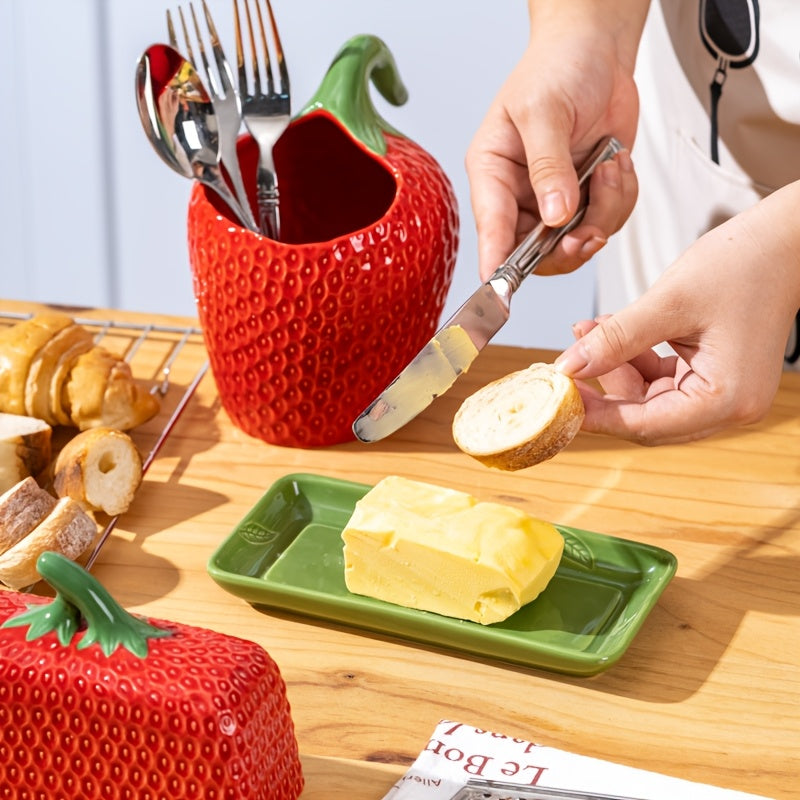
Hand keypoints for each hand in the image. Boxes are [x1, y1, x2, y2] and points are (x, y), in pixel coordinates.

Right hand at [466, 3, 643, 278]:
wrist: (597, 50)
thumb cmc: (557, 68)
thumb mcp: (544, 110)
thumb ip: (548, 166)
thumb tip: (554, 216)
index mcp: (493, 173)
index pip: (491, 228)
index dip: (496, 261)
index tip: (500, 289)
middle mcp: (520, 195)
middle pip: (534, 253)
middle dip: (567, 247)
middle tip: (587, 232)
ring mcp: (555, 200)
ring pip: (575, 243)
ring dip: (602, 213)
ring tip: (608, 168)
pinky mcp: (586, 198)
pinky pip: (606, 223)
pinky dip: (620, 200)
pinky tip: (616, 165)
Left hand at [554, 183, 799, 443]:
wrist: (784, 239)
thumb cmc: (746, 263)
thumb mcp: (669, 302)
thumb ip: (616, 339)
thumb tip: (570, 366)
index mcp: (727, 399)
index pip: (646, 425)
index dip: (597, 415)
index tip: (559, 400)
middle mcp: (730, 406)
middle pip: (646, 417)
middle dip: (603, 390)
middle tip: (565, 368)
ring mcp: (723, 392)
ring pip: (649, 397)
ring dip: (614, 367)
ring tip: (585, 332)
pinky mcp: (715, 374)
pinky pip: (662, 378)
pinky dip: (634, 357)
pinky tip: (609, 330)